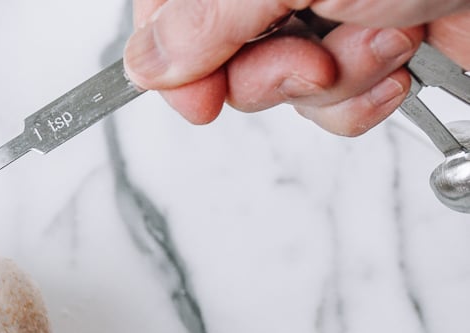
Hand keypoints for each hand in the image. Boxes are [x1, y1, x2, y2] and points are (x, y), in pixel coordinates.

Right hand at [125, 1, 469, 134]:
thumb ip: (204, 17)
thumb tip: (147, 64)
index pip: (167, 11)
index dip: (172, 61)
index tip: (199, 95)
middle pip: (217, 59)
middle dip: (270, 75)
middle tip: (313, 58)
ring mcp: (325, 14)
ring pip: (277, 90)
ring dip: (334, 83)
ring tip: (384, 39)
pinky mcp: (369, 49)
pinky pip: (332, 107)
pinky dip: (365, 99)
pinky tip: (399, 60)